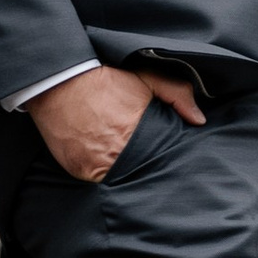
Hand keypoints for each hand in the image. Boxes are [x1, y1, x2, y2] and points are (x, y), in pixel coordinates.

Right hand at [31, 65, 205, 182]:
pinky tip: (106, 159)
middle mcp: (116, 154)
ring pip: (119, 179)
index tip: (168, 155)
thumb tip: (199, 119)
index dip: (164, 157)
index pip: (161, 158)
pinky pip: (96, 180)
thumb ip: (177, 94)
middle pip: (141, 172)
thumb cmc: (105, 79)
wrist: (58, 81)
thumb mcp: (146, 77)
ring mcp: (94, 166)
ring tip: (127, 159)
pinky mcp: (78, 170)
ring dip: (124, 172)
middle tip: (149, 160)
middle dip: (147, 167)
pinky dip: (102, 172)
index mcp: (137, 134)